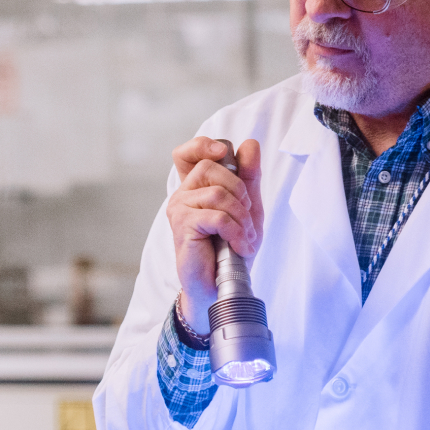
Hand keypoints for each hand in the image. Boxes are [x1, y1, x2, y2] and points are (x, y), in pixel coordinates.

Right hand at [165, 136, 263, 332]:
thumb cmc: (231, 249)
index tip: (223, 153)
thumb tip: (250, 144)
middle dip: (239, 190)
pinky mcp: (183, 226)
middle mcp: (183, 194)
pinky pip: (217, 217)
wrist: (220, 285)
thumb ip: (249, 177)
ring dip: (241, 217)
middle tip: (246, 216)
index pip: (186, 153)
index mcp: (195, 187)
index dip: (202, 145)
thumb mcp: (249, 208)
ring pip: (218, 194)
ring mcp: (179, 209)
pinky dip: (236, 231)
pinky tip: (239, 245)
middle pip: (210, 167)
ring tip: (245, 236)